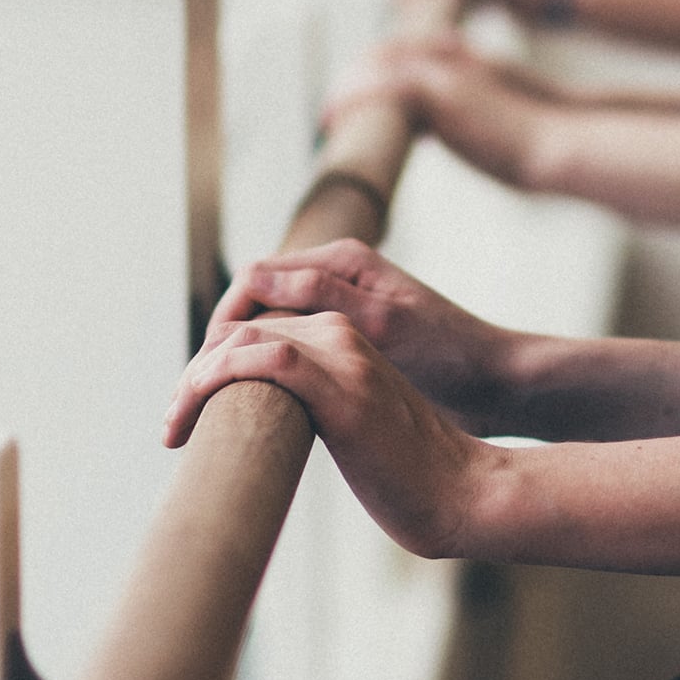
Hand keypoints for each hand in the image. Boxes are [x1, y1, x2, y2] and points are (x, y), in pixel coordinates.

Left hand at [165, 302, 500, 560]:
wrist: (462, 493)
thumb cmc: (408, 476)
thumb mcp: (354, 427)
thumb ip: (319, 407)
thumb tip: (269, 428)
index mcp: (344, 338)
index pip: (258, 325)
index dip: (212, 360)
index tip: (187, 407)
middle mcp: (343, 335)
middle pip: (243, 327)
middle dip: (195, 370)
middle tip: (171, 423)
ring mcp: (346, 358)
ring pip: (245, 338)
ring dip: (194, 378)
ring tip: (173, 426)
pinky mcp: (345, 389)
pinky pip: (267, 360)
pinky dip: (217, 377)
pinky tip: (192, 414)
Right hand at [201, 236, 525, 433]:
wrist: (496, 385)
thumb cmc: (450, 354)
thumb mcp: (387, 325)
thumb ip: (324, 299)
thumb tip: (254, 277)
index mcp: (340, 262)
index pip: (251, 280)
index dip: (218, 326)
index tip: (198, 375)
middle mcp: (333, 279)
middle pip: (248, 306)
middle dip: (212, 351)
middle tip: (183, 408)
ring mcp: (336, 310)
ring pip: (260, 331)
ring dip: (228, 369)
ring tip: (199, 418)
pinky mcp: (341, 342)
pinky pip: (283, 351)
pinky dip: (257, 378)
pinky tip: (245, 416)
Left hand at [326, 37, 560, 190]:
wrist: (560, 142)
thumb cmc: (547, 145)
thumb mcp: (513, 123)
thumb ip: (488, 118)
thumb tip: (475, 133)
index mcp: (480, 64)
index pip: (426, 50)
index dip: (395, 64)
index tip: (374, 82)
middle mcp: (461, 58)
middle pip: (397, 47)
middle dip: (365, 68)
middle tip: (340, 98)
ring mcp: (448, 71)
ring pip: (382, 59)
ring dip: (352, 82)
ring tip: (329, 110)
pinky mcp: (437, 90)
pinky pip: (380, 84)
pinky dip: (353, 96)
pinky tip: (334, 116)